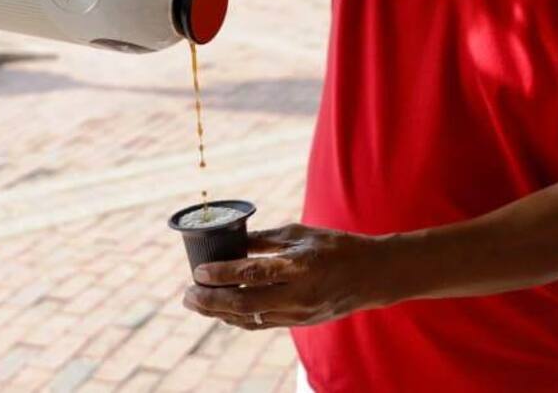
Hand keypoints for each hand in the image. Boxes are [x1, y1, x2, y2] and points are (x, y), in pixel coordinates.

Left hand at [183, 224, 391, 329]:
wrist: (371, 276)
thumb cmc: (336, 247)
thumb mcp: (302, 234)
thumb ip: (266, 240)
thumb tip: (232, 241)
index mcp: (299, 266)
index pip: (251, 274)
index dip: (221, 274)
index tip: (198, 271)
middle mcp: (297, 294)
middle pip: (243, 304)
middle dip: (210, 301)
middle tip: (187, 294)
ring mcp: (298, 313)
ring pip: (249, 319)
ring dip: (219, 313)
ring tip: (197, 303)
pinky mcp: (299, 323)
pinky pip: (261, 324)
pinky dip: (238, 318)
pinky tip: (223, 311)